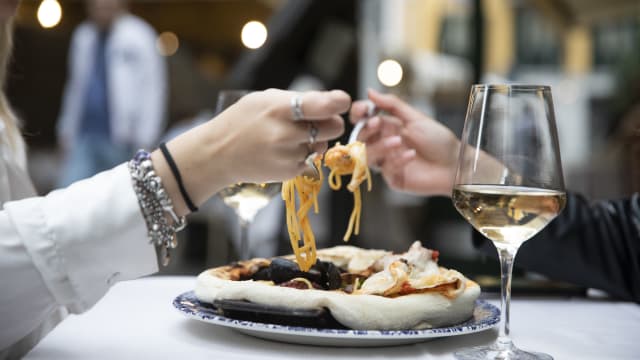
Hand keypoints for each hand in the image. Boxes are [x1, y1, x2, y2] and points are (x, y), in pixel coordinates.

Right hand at [153, 89, 350, 214]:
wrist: (217, 155)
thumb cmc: (242, 121)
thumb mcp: (263, 99)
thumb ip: (297, 100)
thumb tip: (332, 102)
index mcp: (280, 109)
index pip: (323, 105)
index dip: (339, 102)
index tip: (342, 101)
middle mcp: (286, 133)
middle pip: (334, 127)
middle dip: (329, 122)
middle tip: (315, 121)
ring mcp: (288, 155)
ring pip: (323, 145)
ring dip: (314, 140)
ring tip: (288, 138)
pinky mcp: (289, 172)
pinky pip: (311, 160)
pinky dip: (302, 155)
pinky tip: (282, 151)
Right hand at [350, 89, 458, 196]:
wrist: (455, 164)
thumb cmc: (438, 140)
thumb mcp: (415, 117)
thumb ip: (391, 105)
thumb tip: (369, 92)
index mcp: (386, 128)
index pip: (362, 120)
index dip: (358, 114)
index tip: (363, 109)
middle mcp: (383, 145)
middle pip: (360, 139)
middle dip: (366, 130)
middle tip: (377, 123)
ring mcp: (387, 162)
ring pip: (368, 156)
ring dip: (380, 146)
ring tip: (398, 141)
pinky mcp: (393, 179)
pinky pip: (386, 170)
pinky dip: (397, 161)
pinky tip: (412, 155)